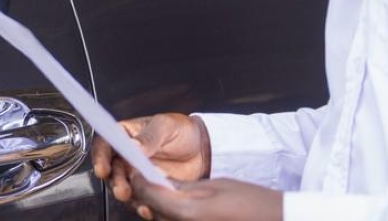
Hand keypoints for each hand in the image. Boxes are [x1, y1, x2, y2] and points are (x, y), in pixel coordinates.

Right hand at [91, 113, 209, 204]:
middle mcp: (126, 157)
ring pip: (123, 189)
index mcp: (125, 136)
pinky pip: (140, 201)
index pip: (105, 145)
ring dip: (127, 197)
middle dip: (115, 182)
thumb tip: (134, 146)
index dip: (100, 157)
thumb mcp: (166, 126)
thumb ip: (150, 136)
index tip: (102, 169)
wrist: (204, 150)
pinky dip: (142, 206)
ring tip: (138, 201)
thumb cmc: (182, 131)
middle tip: (123, 189)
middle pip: (111, 172)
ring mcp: (137, 175)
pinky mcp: (149, 190)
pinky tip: (148, 208)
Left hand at [129, 172, 282, 220]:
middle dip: (147, 196)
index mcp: (188, 212)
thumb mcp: (215, 186)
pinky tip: (180, 207)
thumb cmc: (250, 202)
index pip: (150, 195)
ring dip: (158, 209)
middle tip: (146, 180)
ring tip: (164, 194)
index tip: (136, 170)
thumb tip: (159, 180)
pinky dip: (171, 217)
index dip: (140, 181)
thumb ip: (183, 186)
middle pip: (152, 213)